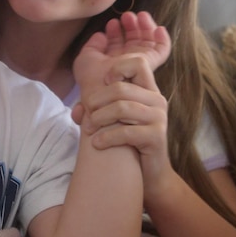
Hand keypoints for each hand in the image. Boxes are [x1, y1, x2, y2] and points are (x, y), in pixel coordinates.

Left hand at [71, 12, 172, 197]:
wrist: (150, 174)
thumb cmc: (129, 142)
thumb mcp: (114, 119)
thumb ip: (98, 109)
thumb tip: (77, 111)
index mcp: (148, 89)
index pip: (138, 63)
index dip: (118, 68)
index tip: (104, 84)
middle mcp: (157, 100)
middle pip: (121, 88)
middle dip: (96, 101)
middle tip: (87, 116)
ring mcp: (158, 118)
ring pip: (122, 108)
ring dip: (99, 119)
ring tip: (89, 130)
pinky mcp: (156, 137)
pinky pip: (126, 132)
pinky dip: (107, 137)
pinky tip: (97, 144)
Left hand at [73, 11, 170, 94]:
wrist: (102, 106)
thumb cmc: (90, 87)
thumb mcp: (86, 62)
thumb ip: (92, 46)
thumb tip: (100, 34)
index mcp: (115, 63)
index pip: (119, 43)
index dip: (117, 31)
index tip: (112, 23)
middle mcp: (128, 65)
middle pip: (135, 41)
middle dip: (132, 26)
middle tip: (127, 16)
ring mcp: (140, 68)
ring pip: (147, 43)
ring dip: (146, 27)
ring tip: (140, 16)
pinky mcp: (151, 70)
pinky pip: (162, 54)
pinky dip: (163, 40)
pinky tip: (159, 29)